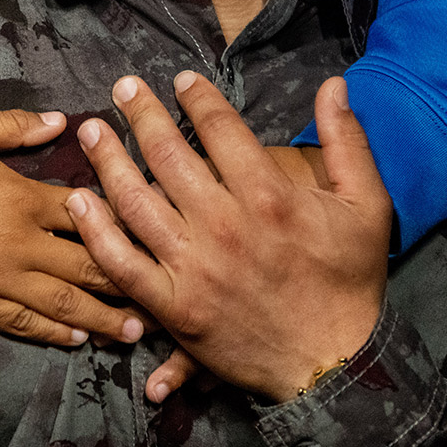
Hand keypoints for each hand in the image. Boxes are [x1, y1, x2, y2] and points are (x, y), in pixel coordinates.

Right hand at [0, 108, 145, 347]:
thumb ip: (18, 126)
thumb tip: (61, 120)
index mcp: (24, 199)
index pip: (88, 214)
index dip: (122, 222)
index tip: (154, 232)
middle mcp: (21, 243)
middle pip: (87, 265)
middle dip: (128, 280)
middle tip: (164, 295)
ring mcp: (0, 278)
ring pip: (63, 303)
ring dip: (102, 317)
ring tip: (135, 332)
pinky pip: (24, 323)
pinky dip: (54, 333)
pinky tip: (76, 339)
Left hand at [65, 73, 392, 400]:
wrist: (335, 366)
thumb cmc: (350, 281)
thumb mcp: (367, 206)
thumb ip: (348, 141)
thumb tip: (333, 84)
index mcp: (269, 196)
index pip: (219, 128)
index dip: (196, 97)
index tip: (181, 80)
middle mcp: (225, 226)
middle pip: (167, 153)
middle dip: (141, 112)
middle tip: (123, 87)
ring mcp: (194, 268)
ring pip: (135, 200)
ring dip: (107, 159)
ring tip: (91, 130)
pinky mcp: (174, 307)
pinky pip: (122, 262)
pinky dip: (96, 230)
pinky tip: (79, 200)